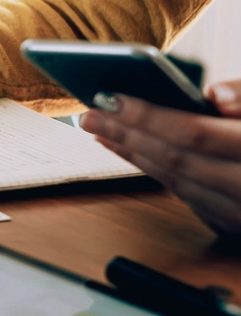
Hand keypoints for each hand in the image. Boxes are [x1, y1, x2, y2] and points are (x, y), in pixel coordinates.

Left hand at [80, 79, 240, 235]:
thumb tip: (213, 94)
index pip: (193, 133)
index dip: (148, 116)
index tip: (109, 99)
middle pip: (174, 159)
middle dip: (126, 134)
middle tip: (89, 115)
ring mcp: (239, 212)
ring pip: (175, 182)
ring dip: (133, 154)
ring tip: (100, 131)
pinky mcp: (232, 222)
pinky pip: (184, 196)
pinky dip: (153, 171)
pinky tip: (131, 153)